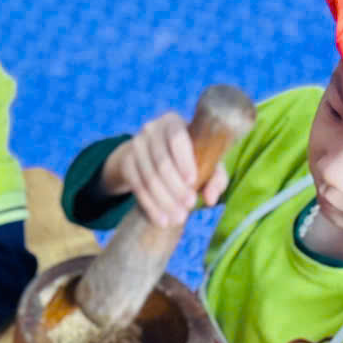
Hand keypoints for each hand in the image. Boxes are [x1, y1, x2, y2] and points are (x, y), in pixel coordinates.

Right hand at [100, 110, 227, 229]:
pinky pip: (137, 187)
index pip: (177, 138)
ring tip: (177, 218)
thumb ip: (215, 177)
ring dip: (164, 201)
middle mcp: (152, 129)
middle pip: (162, 162)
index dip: (184, 161)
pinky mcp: (126, 162)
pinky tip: (160, 219)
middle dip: (175, 188)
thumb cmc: (187, 156)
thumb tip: (211, 198)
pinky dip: (150, 206)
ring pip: (149, 178)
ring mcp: (136, 145)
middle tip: (188, 207)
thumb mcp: (205, 161)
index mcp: (173, 122)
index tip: (192, 181)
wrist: (151, 152)